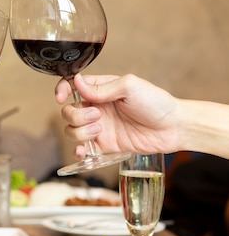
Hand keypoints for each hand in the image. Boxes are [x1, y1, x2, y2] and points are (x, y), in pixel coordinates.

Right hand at [54, 74, 180, 158]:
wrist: (173, 128)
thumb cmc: (156, 103)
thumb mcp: (130, 87)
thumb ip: (102, 87)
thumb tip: (77, 83)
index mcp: (100, 90)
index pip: (71, 87)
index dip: (62, 91)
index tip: (62, 97)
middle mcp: (96, 108)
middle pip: (68, 112)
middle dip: (76, 115)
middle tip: (97, 116)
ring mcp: (99, 128)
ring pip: (71, 130)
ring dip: (80, 132)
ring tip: (100, 131)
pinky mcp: (104, 146)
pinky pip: (82, 150)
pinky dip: (78, 152)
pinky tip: (83, 152)